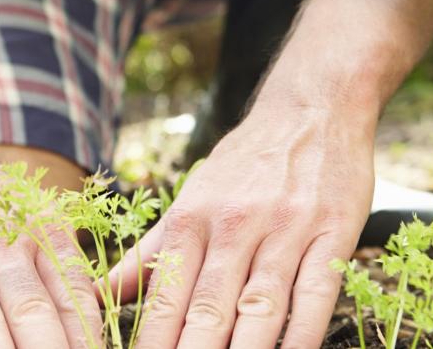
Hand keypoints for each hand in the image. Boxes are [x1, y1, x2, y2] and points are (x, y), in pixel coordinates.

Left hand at [111, 108, 374, 347]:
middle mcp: (235, 224)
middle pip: (208, 307)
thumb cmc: (247, 162)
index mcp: (193, 219)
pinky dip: (303, 333)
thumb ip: (150, 253)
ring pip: (260, 305)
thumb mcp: (191, 198)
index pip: (165, 295)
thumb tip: (100, 295)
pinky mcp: (332, 231)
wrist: (312, 106)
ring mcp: (286, 229)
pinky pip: (316, 293)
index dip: (151, 342)